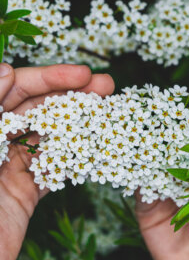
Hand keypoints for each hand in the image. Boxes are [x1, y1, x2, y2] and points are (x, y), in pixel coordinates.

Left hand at [0, 63, 114, 259]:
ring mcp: (11, 166)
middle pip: (37, 109)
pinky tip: (97, 145)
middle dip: (72, 95)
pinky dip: (75, 157)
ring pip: (50, 136)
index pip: (16, 90)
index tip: (81, 74)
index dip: (49, 78)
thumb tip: (5, 69)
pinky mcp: (25, 190)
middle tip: (105, 86)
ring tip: (107, 111)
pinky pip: (54, 168)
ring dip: (78, 124)